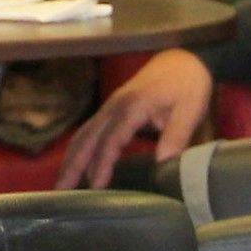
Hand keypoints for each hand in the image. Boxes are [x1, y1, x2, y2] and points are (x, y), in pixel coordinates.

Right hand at [55, 48, 214, 188]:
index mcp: (132, 106)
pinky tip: (76, 165)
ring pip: (83, 135)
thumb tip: (162, 164)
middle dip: (72, 164)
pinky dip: (79, 150)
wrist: (183, 59)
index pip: (110, 139)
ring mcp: (109, 107)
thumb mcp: (191, 108)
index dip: (102, 163)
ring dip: (71, 159)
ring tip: (61, 184)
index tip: (96, 186)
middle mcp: (114, 107)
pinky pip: (89, 132)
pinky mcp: (111, 110)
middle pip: (87, 138)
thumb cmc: (188, 84)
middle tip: (60, 191)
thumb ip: (176, 135)